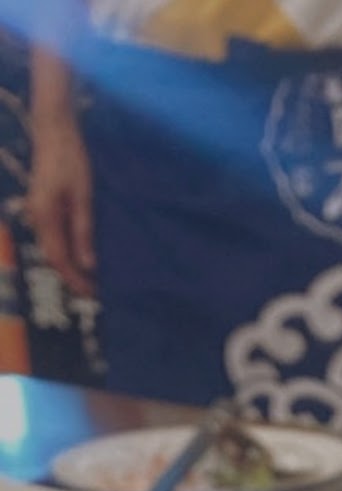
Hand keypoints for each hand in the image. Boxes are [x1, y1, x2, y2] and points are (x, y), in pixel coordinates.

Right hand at [29, 114, 94, 296]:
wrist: (54, 134)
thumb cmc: (72, 161)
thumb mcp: (84, 197)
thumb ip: (84, 231)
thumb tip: (88, 263)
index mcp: (45, 217)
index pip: (59, 258)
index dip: (74, 279)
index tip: (91, 295)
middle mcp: (36, 218)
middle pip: (52, 257)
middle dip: (71, 277)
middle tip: (93, 293)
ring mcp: (37, 212)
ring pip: (51, 248)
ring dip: (68, 266)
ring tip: (89, 280)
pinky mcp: (42, 207)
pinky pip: (52, 237)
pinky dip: (65, 251)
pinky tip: (80, 256)